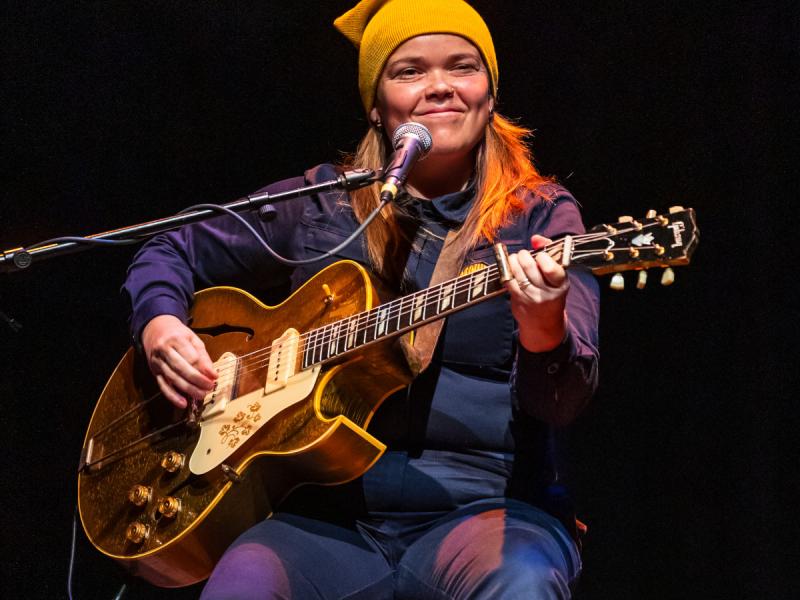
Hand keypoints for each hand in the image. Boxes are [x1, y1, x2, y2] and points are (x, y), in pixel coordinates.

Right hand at [141, 314, 216, 408]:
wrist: (155, 330)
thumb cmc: (177, 335)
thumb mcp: (192, 339)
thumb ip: (202, 355)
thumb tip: (211, 373)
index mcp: (176, 339)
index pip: (191, 357)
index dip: (204, 368)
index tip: (214, 376)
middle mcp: (164, 350)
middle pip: (181, 368)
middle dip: (197, 380)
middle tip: (209, 387)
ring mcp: (157, 362)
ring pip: (173, 378)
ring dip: (188, 389)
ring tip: (201, 394)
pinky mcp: (154, 372)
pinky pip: (163, 386)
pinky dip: (173, 396)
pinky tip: (183, 403)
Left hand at [505, 235, 569, 352]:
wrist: (544, 324)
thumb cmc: (551, 293)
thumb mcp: (557, 276)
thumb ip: (549, 253)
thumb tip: (535, 238)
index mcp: (561, 285)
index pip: (552, 269)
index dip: (543, 258)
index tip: (540, 255)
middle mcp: (547, 292)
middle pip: (531, 268)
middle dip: (524, 256)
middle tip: (523, 254)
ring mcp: (531, 297)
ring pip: (518, 273)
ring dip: (513, 261)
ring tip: (515, 259)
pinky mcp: (518, 300)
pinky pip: (509, 281)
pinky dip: (507, 271)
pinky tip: (510, 269)